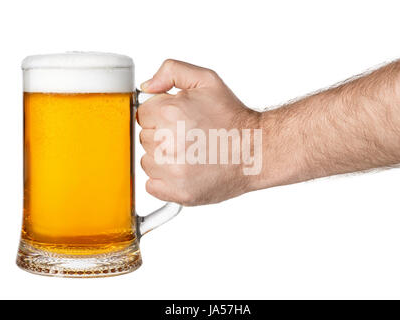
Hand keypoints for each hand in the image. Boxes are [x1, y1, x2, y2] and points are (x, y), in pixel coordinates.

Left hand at [137, 59, 260, 205]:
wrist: (255, 150)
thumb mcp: (206, 80)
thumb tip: (147, 86)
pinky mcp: (179, 192)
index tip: (178, 120)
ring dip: (162, 158)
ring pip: (147, 162)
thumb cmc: (232, 117)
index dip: (160, 115)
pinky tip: (184, 170)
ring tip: (189, 153)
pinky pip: (152, 185)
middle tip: (188, 136)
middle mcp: (169, 143)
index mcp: (171, 112)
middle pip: (144, 138)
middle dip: (162, 135)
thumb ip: (172, 71)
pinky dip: (164, 180)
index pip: (143, 114)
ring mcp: (173, 171)